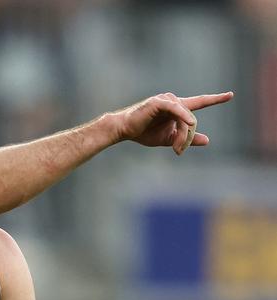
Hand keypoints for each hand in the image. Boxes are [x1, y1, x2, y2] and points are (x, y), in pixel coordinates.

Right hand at [115, 91, 233, 154]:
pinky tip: (191, 122)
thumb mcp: (169, 139)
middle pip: (191, 119)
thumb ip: (188, 139)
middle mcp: (174, 101)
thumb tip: (207, 140)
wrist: (125, 130)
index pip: (199, 102)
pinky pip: (177, 108)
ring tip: (175, 147)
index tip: (230, 95)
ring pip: (185, 117)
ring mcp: (167, 100)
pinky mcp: (159, 102)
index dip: (215, 99)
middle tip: (179, 150)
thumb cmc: (144, 132)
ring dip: (183, 134)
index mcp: (177, 108)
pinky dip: (184, 115)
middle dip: (188, 137)